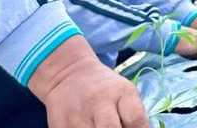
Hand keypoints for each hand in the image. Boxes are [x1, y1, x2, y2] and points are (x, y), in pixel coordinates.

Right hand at [29, 35, 147, 127]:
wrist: (69, 75)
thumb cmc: (105, 88)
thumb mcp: (125, 93)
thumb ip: (133, 115)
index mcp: (121, 93)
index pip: (136, 119)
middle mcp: (99, 102)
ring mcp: (78, 115)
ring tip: (101, 127)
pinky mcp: (60, 126)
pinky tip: (88, 127)